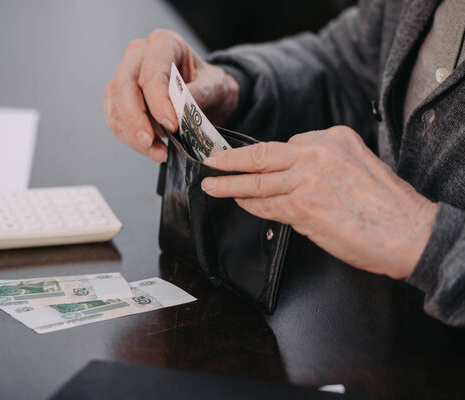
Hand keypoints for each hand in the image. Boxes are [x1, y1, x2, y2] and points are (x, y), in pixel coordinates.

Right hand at [103, 29, 239, 161]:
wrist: (206, 95)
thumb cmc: (208, 85)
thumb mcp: (213, 86)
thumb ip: (197, 95)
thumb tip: (179, 109)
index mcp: (163, 43)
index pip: (152, 73)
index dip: (158, 102)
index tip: (172, 125)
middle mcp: (138, 55)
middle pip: (124, 86)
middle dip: (135, 119)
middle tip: (150, 143)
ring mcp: (124, 75)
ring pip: (116, 106)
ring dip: (133, 134)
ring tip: (158, 151)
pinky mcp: (118, 98)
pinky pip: (115, 120)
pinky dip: (130, 139)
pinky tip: (151, 148)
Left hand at [200, 126, 437, 278]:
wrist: (409, 232)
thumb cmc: (387, 206)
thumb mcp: (358, 165)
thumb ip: (325, 164)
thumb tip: (293, 174)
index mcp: (335, 137)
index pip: (288, 145)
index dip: (266, 158)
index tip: (250, 162)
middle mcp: (318, 152)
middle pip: (261, 153)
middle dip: (230, 159)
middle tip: (210, 160)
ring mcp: (307, 179)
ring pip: (257, 180)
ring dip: (229, 184)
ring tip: (211, 185)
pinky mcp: (301, 207)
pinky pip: (265, 205)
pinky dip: (249, 205)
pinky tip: (238, 203)